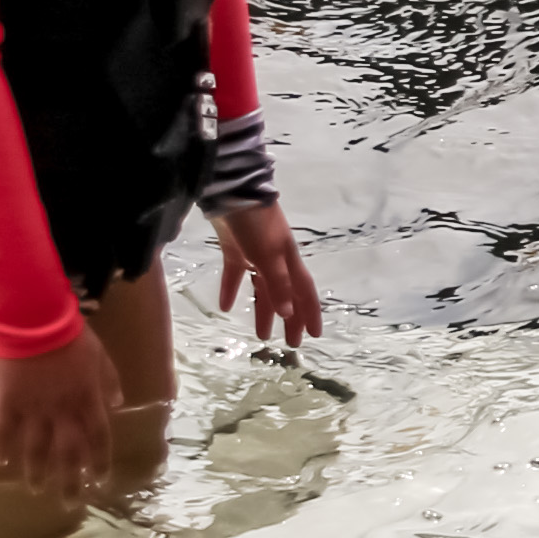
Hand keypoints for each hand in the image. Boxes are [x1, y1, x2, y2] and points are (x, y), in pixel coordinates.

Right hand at [0, 328, 124, 499]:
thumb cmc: (72, 336)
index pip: (98, 439)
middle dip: (70, 481)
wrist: (35, 320)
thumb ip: (109, 383)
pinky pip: (3, 430)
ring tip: (36, 489)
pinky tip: (1, 462)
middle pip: (68, 453)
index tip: (100, 482)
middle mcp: (63, 411)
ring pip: (36, 449)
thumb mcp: (101, 357)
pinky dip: (2, 447)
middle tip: (69, 503)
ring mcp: (34, 409)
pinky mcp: (7, 402)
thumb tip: (118, 405)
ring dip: (36, 471)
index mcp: (88, 400)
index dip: (99, 462)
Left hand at [211, 202, 322, 346]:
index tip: (313, 336)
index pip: (304, 293)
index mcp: (289, 261)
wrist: (233, 193)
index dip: (309, 314)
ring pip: (262, 289)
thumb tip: (287, 313)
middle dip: (289, 319)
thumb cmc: (256, 224)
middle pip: (285, 295)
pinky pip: (236, 275)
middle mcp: (276, 260)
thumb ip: (278, 283)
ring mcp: (255, 254)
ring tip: (261, 335)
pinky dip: (232, 290)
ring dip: (263, 310)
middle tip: (290, 344)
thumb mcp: (269, 255)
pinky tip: (225, 307)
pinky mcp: (235, 249)